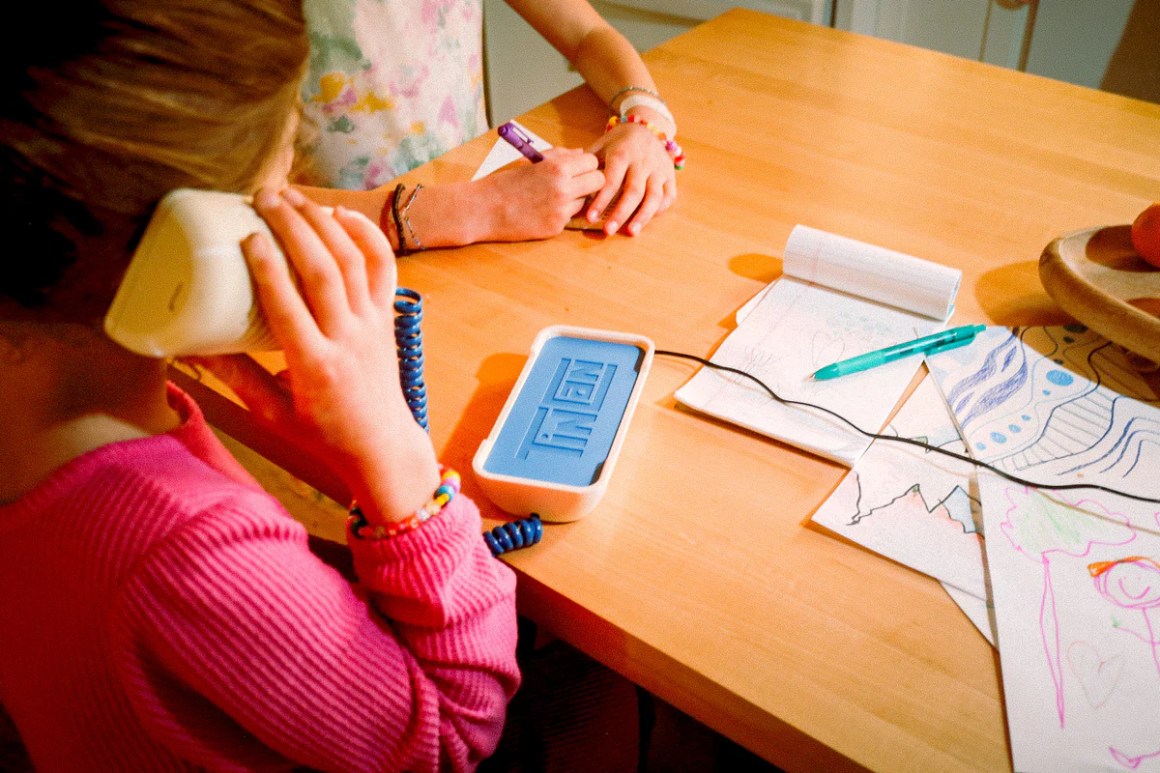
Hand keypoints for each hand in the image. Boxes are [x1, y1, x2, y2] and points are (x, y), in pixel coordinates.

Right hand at [188, 187, 437, 521]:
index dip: (268, 267)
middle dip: (294, 227)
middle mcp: (348, 339)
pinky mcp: (387, 318)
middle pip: (324, 272)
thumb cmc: (322, 434)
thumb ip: (236, 376)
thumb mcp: (271, 413)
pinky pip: (383, 268)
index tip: (247, 236)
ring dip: (323, 222)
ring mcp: (372, 325)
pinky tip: (341, 213)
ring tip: (292, 196)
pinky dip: (366, 236)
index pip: (290, 307)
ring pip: (353, 262)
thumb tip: (190, 344)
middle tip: (264, 197)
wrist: (381, 445)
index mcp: (314, 367)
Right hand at [475, 147, 603, 240]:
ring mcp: (561, 211)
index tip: (578, 168)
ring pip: (585, 202)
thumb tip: (581, 153)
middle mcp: (564, 189)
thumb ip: (559, 156)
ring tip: (551, 197)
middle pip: (599, 182)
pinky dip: (560, 213)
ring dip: (575, 199)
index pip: (592, 163)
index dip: (586, 165)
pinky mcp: (556, 228)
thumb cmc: (504, 181)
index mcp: (557, 167)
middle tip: (576, 183)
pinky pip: (569, 217)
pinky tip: (541, 210)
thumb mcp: (530, 161)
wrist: (483, 209)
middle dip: (590, 181)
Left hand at [585, 121, 676, 235]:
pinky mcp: (670, 176)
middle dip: (620, 214)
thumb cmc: (618, 142)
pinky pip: (668, 196)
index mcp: (623, 153)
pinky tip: (647, 220)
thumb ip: (588, 164)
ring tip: (631, 232)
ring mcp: (659, 169)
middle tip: (608, 231)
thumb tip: (571, 183)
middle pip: (633, 192)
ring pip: (654, 196)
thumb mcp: (601, 145)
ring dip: (643, 217)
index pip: (611, 180)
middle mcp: (643, 161)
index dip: (601, 200)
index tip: (590, 218)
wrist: (646, 127)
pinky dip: (659, 210)